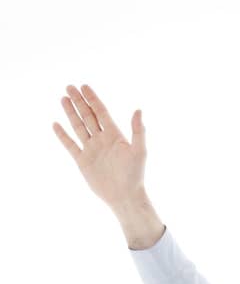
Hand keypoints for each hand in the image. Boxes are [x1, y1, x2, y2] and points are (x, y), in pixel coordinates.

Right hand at [52, 84, 146, 208]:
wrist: (125, 197)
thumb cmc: (135, 175)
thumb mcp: (139, 151)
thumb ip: (138, 131)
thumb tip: (139, 110)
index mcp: (114, 135)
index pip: (101, 112)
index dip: (93, 99)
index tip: (84, 86)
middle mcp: (102, 140)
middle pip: (88, 116)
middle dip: (79, 101)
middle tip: (70, 86)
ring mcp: (92, 150)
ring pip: (78, 127)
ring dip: (71, 113)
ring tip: (63, 98)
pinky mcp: (83, 161)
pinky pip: (70, 145)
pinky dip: (63, 135)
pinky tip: (56, 124)